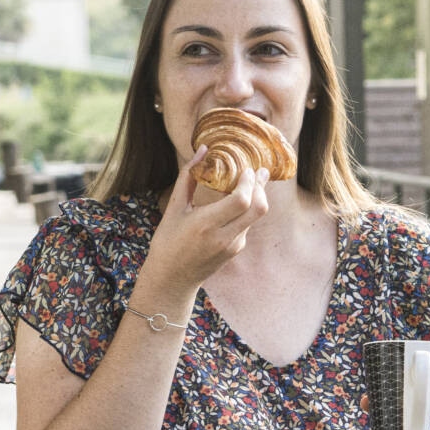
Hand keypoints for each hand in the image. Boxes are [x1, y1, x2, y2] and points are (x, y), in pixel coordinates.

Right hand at [136, 151, 269, 307]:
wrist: (172, 279)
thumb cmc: (168, 241)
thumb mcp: (174, 208)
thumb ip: (189, 177)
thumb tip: (203, 150)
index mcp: (206, 225)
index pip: (242, 201)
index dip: (249, 182)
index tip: (245, 168)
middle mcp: (224, 237)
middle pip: (259, 208)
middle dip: (261, 186)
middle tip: (257, 170)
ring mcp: (233, 245)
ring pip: (257, 215)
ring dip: (257, 195)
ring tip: (249, 180)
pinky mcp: (236, 249)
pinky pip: (248, 223)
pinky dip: (247, 208)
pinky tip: (238, 199)